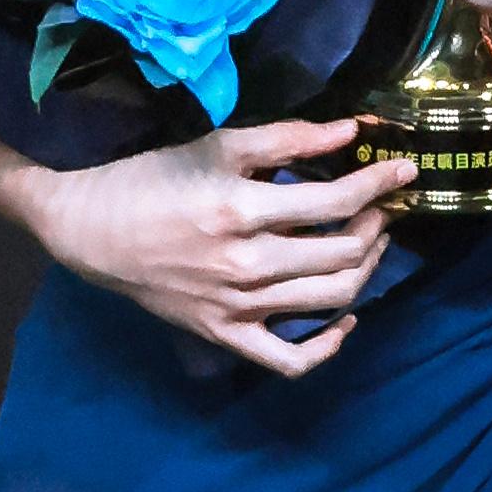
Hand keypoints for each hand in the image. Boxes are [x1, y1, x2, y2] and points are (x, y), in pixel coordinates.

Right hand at [33, 118, 416, 377]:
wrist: (88, 228)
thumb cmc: (149, 178)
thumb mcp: (215, 145)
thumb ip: (288, 138)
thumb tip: (354, 131)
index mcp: (240, 210)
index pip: (335, 203)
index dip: (379, 184)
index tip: (403, 170)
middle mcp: (245, 265)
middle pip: (342, 255)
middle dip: (376, 225)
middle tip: (383, 205)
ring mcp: (236, 308)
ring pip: (329, 300)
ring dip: (364, 270)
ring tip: (370, 243)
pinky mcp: (225, 334)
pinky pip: (289, 360)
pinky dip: (327, 346)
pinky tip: (346, 320)